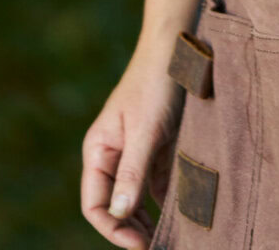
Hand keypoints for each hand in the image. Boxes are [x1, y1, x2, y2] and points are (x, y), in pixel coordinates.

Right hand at [81, 46, 182, 246]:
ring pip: (138, 199)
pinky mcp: (158, 147)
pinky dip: (168, 200)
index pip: (95, 205)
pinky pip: (158, 183)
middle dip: (133, 229)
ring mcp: (136, 152)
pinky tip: (183, 213)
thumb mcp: (146, 129)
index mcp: (98, 150)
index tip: (139, 244)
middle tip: (158, 247)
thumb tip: (120, 215)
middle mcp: (113, 155)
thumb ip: (132, 172)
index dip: (113, 229)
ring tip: (172, 237)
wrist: (179, 47)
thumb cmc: (156, 83)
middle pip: (116, 206)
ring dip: (151, 219)